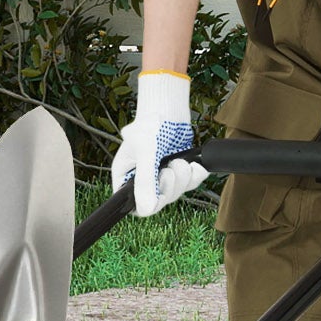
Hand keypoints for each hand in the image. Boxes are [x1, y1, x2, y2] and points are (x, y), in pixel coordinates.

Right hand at [111, 70, 210, 216]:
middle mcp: (142, 182)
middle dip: (171, 185)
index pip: (135, 206)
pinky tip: (193, 163)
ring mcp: (160, 178)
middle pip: (159, 202)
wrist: (168, 110)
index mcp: (127, 178)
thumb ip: (145, 181)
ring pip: (176, 194)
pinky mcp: (177, 174)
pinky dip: (194, 175)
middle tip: (171, 167)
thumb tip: (145, 209)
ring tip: (180, 160)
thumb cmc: (150, 126)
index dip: (150, 202)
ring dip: (183, 178)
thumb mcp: (146, 152)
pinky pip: (189, 185)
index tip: (160, 186)